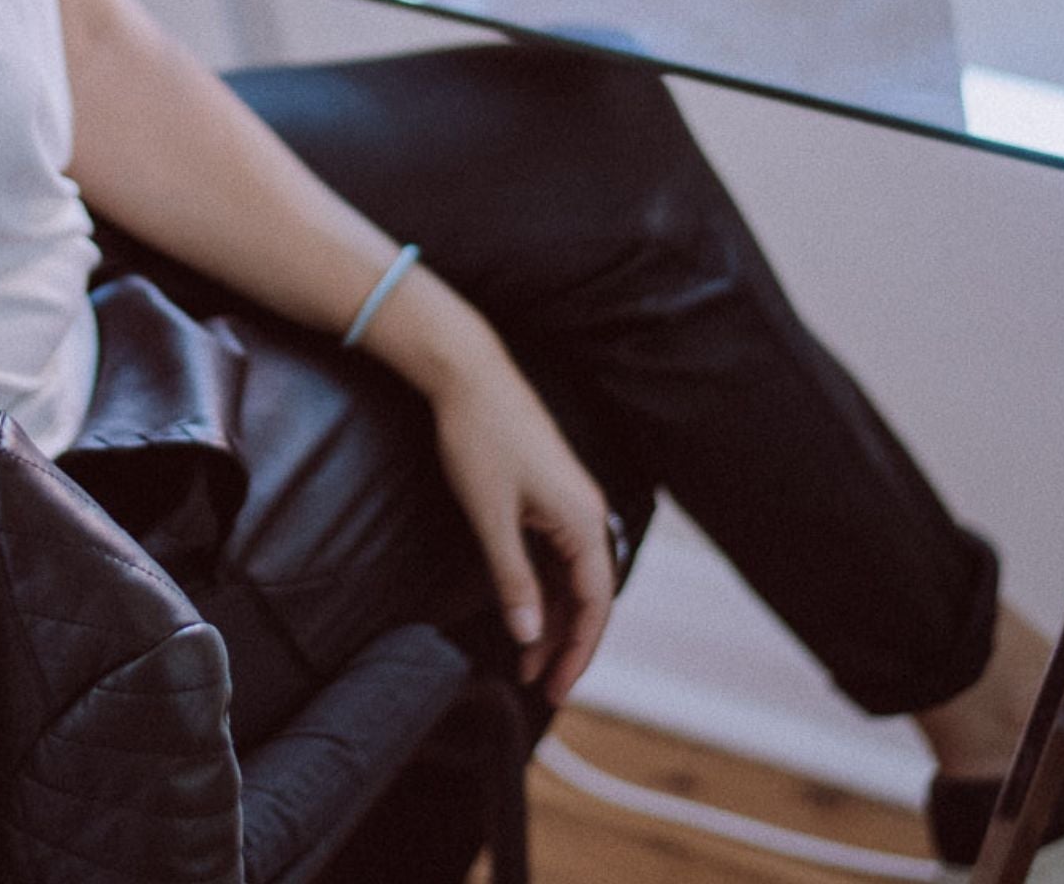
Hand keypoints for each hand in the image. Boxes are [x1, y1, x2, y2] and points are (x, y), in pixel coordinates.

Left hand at [428, 373, 616, 708]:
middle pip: (587, 597)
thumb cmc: (479, 440)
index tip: (557, 689)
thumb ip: (513, 578)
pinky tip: (523, 615)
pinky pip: (554, 558)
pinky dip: (541, 590)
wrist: (468, 375)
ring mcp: (568, 506)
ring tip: (525, 663)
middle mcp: (587, 515)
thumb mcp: (491, 518)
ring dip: (550, 621)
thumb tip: (528, 635)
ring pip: (569, 580)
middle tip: (541, 689)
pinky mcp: (548, 497)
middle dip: (566, 646)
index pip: (594, 604)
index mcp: (583, 521)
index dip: (578, 651)